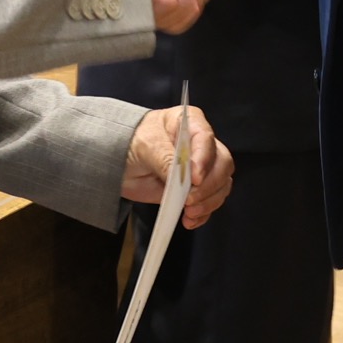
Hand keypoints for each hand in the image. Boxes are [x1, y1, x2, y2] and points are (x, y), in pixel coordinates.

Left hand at [123, 100, 234, 226]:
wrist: (120, 162)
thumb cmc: (132, 142)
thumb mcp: (145, 145)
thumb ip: (164, 158)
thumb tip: (181, 177)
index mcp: (191, 123)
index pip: (206, 139)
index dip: (204, 160)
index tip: (194, 178)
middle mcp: (201, 145)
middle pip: (222, 164)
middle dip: (209, 185)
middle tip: (190, 199)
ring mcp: (202, 168)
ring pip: (221, 184)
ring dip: (208, 201)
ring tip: (189, 211)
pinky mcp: (196, 189)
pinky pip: (210, 202)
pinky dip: (203, 213)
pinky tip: (189, 219)